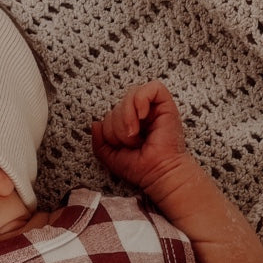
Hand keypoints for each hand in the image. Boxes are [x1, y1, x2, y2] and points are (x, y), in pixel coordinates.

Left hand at [91, 81, 192, 196]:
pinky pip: (152, 88)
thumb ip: (99, 142)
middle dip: (118, 126)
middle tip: (131, 142)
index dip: (109, 129)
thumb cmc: (141, 169)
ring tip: (136, 133)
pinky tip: (143, 116)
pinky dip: (141, 100)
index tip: (121, 145)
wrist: (159, 174)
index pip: (111, 113)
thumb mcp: (111, 157)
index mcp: (130, 124)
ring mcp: (154, 109)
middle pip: (119, 104)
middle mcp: (142, 115)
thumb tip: (95, 123)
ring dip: (128, 117)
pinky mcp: (167, 105)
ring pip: (131, 95)